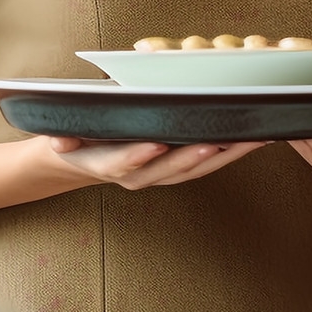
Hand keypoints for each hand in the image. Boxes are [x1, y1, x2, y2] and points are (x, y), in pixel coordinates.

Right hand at [48, 136, 265, 189]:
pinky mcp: (179, 169)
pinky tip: (254, 138)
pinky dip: (230, 152)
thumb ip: (63, 138)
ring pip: (195, 169)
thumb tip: (58, 140)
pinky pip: (207, 164)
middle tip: (216, 141)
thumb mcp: (63, 136)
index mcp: (108, 165)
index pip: (123, 164)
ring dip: (224, 155)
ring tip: (249, 137)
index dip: (139, 156)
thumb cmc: (78, 137)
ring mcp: (161, 174)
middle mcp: (138, 175)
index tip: (156, 145)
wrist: (83, 158)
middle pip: (169, 169)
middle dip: (193, 156)